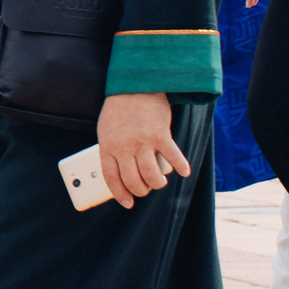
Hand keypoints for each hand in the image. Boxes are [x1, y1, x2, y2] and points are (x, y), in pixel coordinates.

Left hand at [98, 92, 187, 207]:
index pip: (112, 177)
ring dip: (157, 184)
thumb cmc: (119, 110)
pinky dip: (180, 167)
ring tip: (159, 182)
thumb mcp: (106, 130)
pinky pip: (172, 157)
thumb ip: (111, 150)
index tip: (127, 203)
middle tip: (145, 189)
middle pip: (133, 180)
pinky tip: (183, 171)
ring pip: (151, 175)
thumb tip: (119, 172)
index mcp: (108, 146)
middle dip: (140, 191)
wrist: (135, 86)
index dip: (120, 194)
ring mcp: (143, 141)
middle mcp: (124, 146)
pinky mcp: (160, 135)